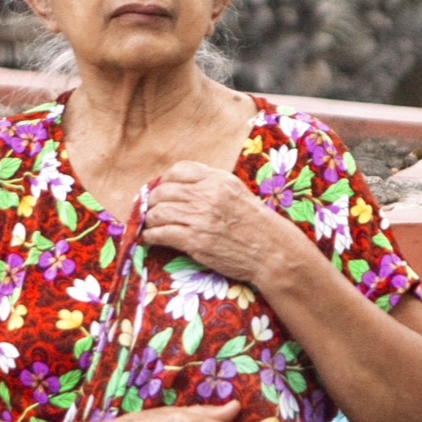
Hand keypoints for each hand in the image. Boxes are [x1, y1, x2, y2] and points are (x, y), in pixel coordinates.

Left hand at [141, 160, 298, 282]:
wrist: (270, 251)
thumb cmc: (255, 223)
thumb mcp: (237, 191)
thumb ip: (211, 184)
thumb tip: (179, 185)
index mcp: (217, 180)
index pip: (178, 170)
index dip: (166, 180)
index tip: (164, 190)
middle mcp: (206, 195)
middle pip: (163, 191)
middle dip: (154, 201)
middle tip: (154, 210)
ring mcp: (199, 218)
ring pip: (158, 212)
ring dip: (151, 219)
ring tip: (152, 224)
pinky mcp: (194, 240)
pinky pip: (160, 233)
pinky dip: (151, 235)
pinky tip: (152, 237)